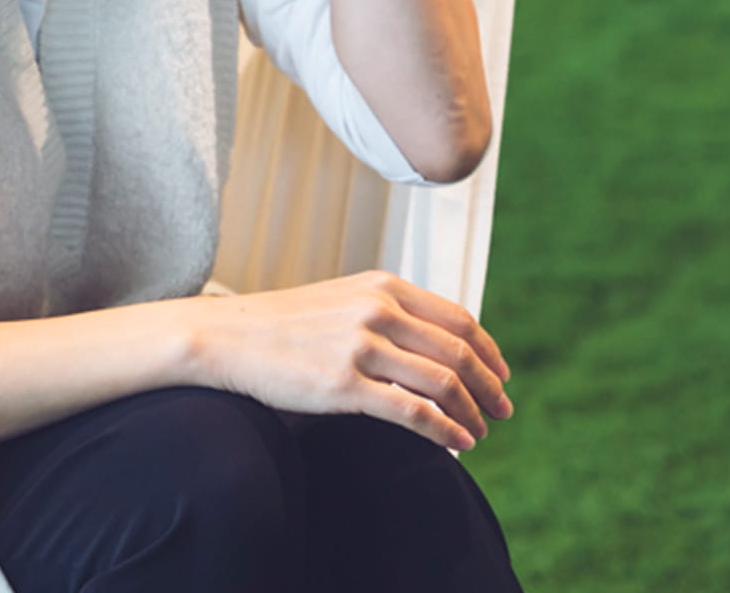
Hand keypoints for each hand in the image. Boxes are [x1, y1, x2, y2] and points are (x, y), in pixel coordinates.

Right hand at [183, 271, 513, 449]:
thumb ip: (387, 310)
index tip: (501, 376)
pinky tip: (456, 444)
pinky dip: (445, 431)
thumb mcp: (341, 300)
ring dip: (471, 414)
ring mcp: (361, 346)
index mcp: (381, 286)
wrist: (227, 337)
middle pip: (459, 352)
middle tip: (502, 411)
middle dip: (490, 387)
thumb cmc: (283, 325)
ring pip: (443, 384)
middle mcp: (377, 310)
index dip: (489, 352)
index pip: (458, 319)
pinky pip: (413, 412)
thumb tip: (438, 343)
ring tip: (477, 433)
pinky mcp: (344, 384)